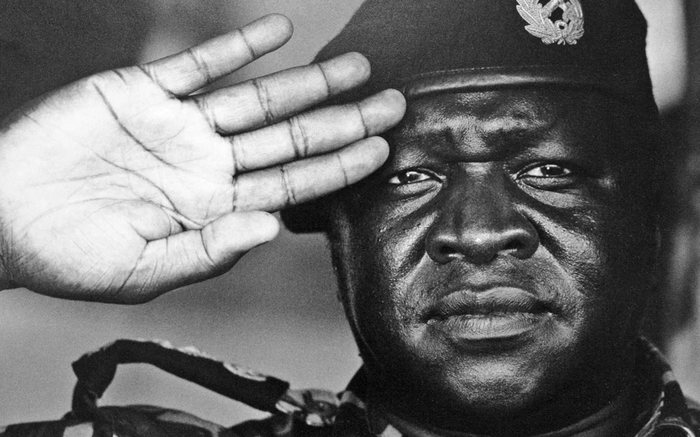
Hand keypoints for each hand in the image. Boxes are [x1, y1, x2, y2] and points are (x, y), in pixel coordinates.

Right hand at [0, 14, 404, 302]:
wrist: (5, 218)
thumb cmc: (71, 256)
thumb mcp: (145, 272)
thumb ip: (211, 252)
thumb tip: (271, 230)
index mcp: (215, 208)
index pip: (293, 184)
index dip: (338, 166)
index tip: (380, 149)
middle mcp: (208, 164)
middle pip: (290, 137)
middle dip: (343, 120)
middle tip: (391, 104)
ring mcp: (181, 126)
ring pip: (258, 99)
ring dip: (306, 82)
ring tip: (353, 68)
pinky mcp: (144, 93)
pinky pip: (199, 63)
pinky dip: (238, 47)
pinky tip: (277, 33)